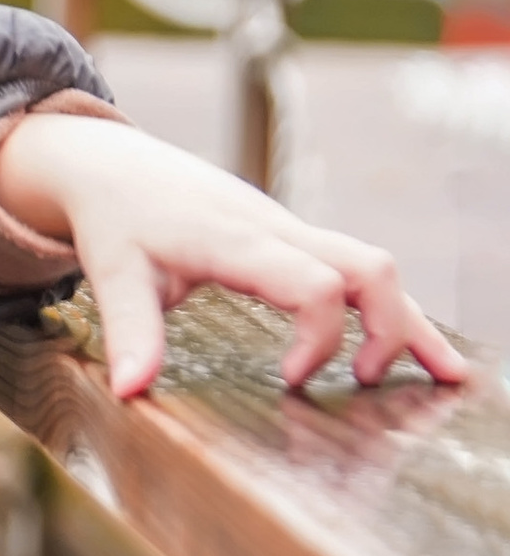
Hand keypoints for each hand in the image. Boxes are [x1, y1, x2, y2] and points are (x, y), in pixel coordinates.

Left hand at [0, 110, 469, 404]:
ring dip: (406, 318)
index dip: (320, 338)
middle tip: (367, 382)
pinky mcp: (293, 238)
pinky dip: (387, 304)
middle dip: (390, 326)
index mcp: (237, 240)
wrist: (115, 165)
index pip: (315, 284)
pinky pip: (354, 267)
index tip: (290, 380)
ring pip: (372, 265)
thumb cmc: (116, 218)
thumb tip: (130, 390)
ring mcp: (291, 231)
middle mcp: (277, 229)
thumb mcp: (111, 272)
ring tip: (443, 375)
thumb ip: (128, 329)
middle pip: (368, 267)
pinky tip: (411, 342)